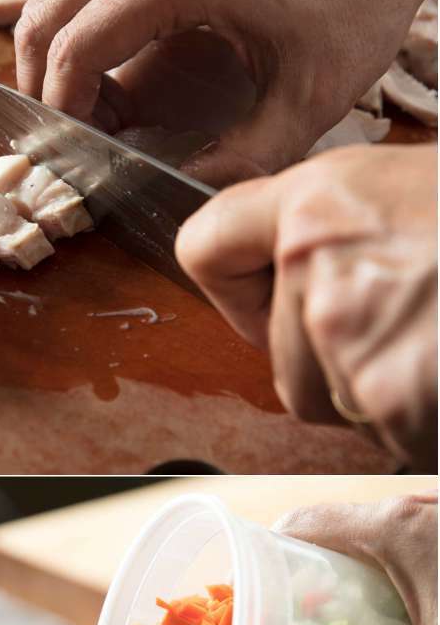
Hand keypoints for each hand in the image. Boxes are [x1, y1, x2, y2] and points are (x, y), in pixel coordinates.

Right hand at [14, 0, 437, 184]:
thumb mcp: (311, 93)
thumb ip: (246, 157)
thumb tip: (186, 197)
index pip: (73, 50)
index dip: (61, 111)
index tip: (77, 151)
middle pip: (42, 18)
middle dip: (43, 85)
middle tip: (72, 135)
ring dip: (58, 55)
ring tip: (94, 107)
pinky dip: (83, 26)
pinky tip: (119, 68)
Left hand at [175, 143, 437, 467]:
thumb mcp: (421, 190)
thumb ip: (348, 232)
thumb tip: (300, 274)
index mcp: (322, 201)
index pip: (207, 246)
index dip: (237, 282)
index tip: (271, 294)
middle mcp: (319, 268)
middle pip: (281, 352)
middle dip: (337, 355)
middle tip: (425, 318)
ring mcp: (353, 342)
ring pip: (331, 401)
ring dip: (385, 391)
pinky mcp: (394, 401)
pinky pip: (385, 434)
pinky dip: (424, 423)